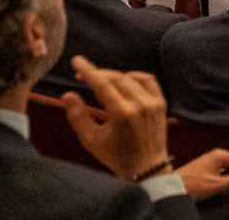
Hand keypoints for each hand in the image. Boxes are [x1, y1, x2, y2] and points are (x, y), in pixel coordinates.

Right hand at [60, 56, 169, 179]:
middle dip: (98, 74)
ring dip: (114, 75)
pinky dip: (134, 76)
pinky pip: (148, 80)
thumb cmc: (115, 155)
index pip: (102, 84)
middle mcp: (140, 105)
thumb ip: (77, 116)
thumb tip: (67, 94)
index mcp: (122, 114)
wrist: (146, 167)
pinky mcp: (161, 103)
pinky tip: (123, 79)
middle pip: (116, 78)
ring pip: (131, 77)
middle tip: (82, 75)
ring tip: (99, 80)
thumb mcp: (90, 139)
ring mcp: (153, 103)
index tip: (77, 60)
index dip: (88, 70)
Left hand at [175, 149, 228, 200]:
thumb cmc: (191, 184)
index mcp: (221, 154)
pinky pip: (222, 169)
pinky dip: (223, 176)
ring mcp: (210, 160)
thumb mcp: (217, 185)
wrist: (172, 186)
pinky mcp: (206, 166)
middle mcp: (216, 154)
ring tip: (224, 183)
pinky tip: (219, 184)